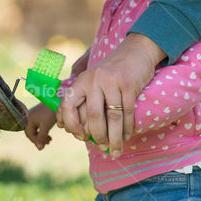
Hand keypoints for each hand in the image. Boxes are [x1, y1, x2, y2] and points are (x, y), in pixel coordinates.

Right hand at [24, 104, 56, 149]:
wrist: (57, 99)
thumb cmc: (51, 112)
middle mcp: (29, 117)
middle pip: (31, 132)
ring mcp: (34, 115)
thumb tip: (39, 149)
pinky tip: (49, 134)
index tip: (44, 146)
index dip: (36, 141)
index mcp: (29, 119)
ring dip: (41, 135)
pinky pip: (38, 125)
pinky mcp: (39, 114)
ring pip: (35, 129)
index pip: (29, 134)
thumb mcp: (46, 126)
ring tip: (49, 139)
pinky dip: (43, 131)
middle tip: (47, 143)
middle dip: (39, 139)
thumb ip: (42, 137)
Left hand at [56, 33, 163, 155]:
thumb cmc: (112, 72)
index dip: (71, 123)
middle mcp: (94, 80)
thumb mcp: (92, 80)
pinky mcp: (130, 84)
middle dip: (97, 135)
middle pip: (93, 114)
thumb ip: (80, 99)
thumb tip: (63, 126)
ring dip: (114, 137)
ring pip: (113, 116)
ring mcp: (113, 81)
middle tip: (101, 147)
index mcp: (82, 80)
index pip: (68, 105)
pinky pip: (128, 111)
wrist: (136, 50)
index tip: (78, 137)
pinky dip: (127, 128)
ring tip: (115, 150)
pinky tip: (126, 136)